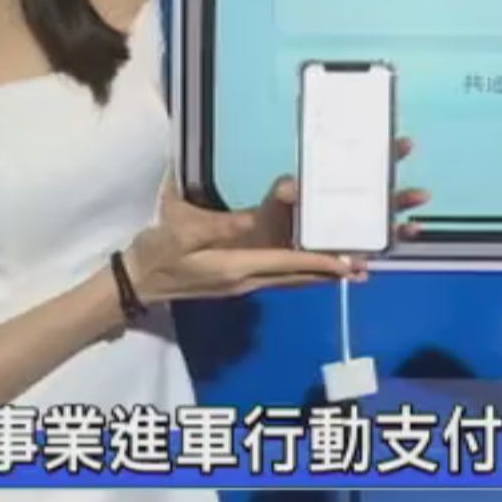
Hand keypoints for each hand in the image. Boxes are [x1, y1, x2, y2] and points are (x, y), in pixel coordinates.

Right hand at [121, 183, 353, 304]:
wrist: (135, 283)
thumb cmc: (155, 254)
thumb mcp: (180, 233)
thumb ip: (216, 226)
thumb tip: (249, 217)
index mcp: (236, 267)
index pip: (287, 264)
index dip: (319, 263)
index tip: (349, 263)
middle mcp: (247, 280)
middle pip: (298, 277)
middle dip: (332, 272)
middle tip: (366, 269)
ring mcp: (243, 284)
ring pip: (290, 279)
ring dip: (320, 274)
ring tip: (351, 270)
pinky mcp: (237, 281)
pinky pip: (279, 276)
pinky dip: (301, 271)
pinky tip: (312, 266)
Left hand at [246, 137, 429, 266]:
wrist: (263, 246)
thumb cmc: (277, 213)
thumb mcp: (278, 196)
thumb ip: (284, 189)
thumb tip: (291, 188)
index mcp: (342, 188)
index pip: (371, 169)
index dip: (390, 155)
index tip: (405, 144)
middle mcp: (354, 212)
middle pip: (387, 202)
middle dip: (406, 197)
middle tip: (421, 194)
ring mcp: (352, 237)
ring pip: (383, 234)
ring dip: (400, 232)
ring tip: (413, 228)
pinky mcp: (341, 260)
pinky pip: (357, 264)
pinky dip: (362, 267)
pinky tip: (365, 268)